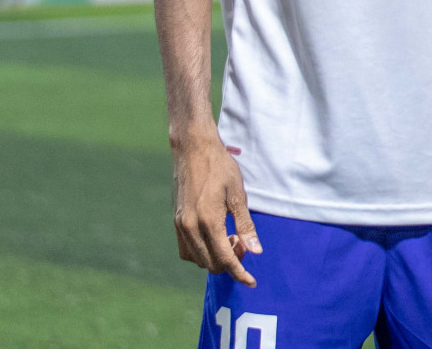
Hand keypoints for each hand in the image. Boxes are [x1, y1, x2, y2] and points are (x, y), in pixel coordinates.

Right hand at [172, 137, 262, 286]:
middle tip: (242, 242)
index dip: (239, 273)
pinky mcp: (176, 221)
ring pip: (197, 259)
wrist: (193, 149)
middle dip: (230, 262)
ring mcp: (180, 225)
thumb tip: (255, 251)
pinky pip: (186, 249)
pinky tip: (214, 237)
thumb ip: (246, 225)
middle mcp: (190, 227)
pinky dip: (201, 252)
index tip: (251, 282)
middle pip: (211, 263)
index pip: (225, 259)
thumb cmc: (220, 167)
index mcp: (208, 221)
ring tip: (230, 237)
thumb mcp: (238, 194)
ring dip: (215, 257)